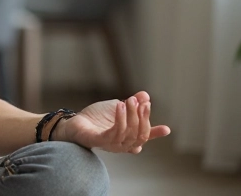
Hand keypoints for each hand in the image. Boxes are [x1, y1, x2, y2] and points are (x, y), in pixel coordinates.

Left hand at [55, 91, 170, 153]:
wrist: (74, 122)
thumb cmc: (96, 118)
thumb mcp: (118, 107)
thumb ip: (132, 103)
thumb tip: (146, 95)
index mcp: (128, 138)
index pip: (144, 137)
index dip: (155, 133)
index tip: (166, 129)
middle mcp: (122, 145)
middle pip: (139, 135)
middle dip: (142, 117)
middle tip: (140, 101)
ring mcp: (111, 145)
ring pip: (129, 133)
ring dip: (131, 115)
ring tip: (129, 100)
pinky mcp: (100, 141)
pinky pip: (114, 133)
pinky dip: (120, 119)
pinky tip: (120, 106)